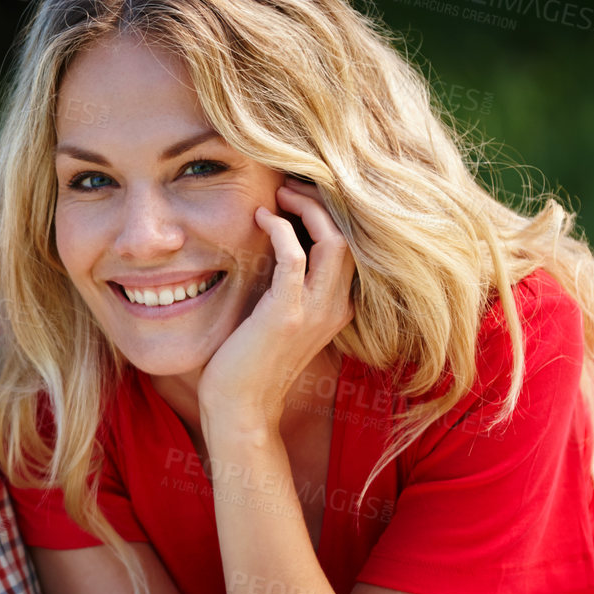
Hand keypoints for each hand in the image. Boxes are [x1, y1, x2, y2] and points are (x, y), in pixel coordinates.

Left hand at [197, 180, 354, 431]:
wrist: (240, 408)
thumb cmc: (249, 361)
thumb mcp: (278, 316)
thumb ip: (286, 283)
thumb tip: (275, 238)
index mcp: (338, 305)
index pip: (353, 244)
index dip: (332, 212)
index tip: (301, 192)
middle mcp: (336, 306)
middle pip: (353, 235)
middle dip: (325, 201)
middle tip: (291, 184)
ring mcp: (314, 311)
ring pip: (335, 241)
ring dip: (308, 209)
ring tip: (280, 193)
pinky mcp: (285, 315)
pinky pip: (295, 258)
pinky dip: (281, 230)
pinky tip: (261, 219)